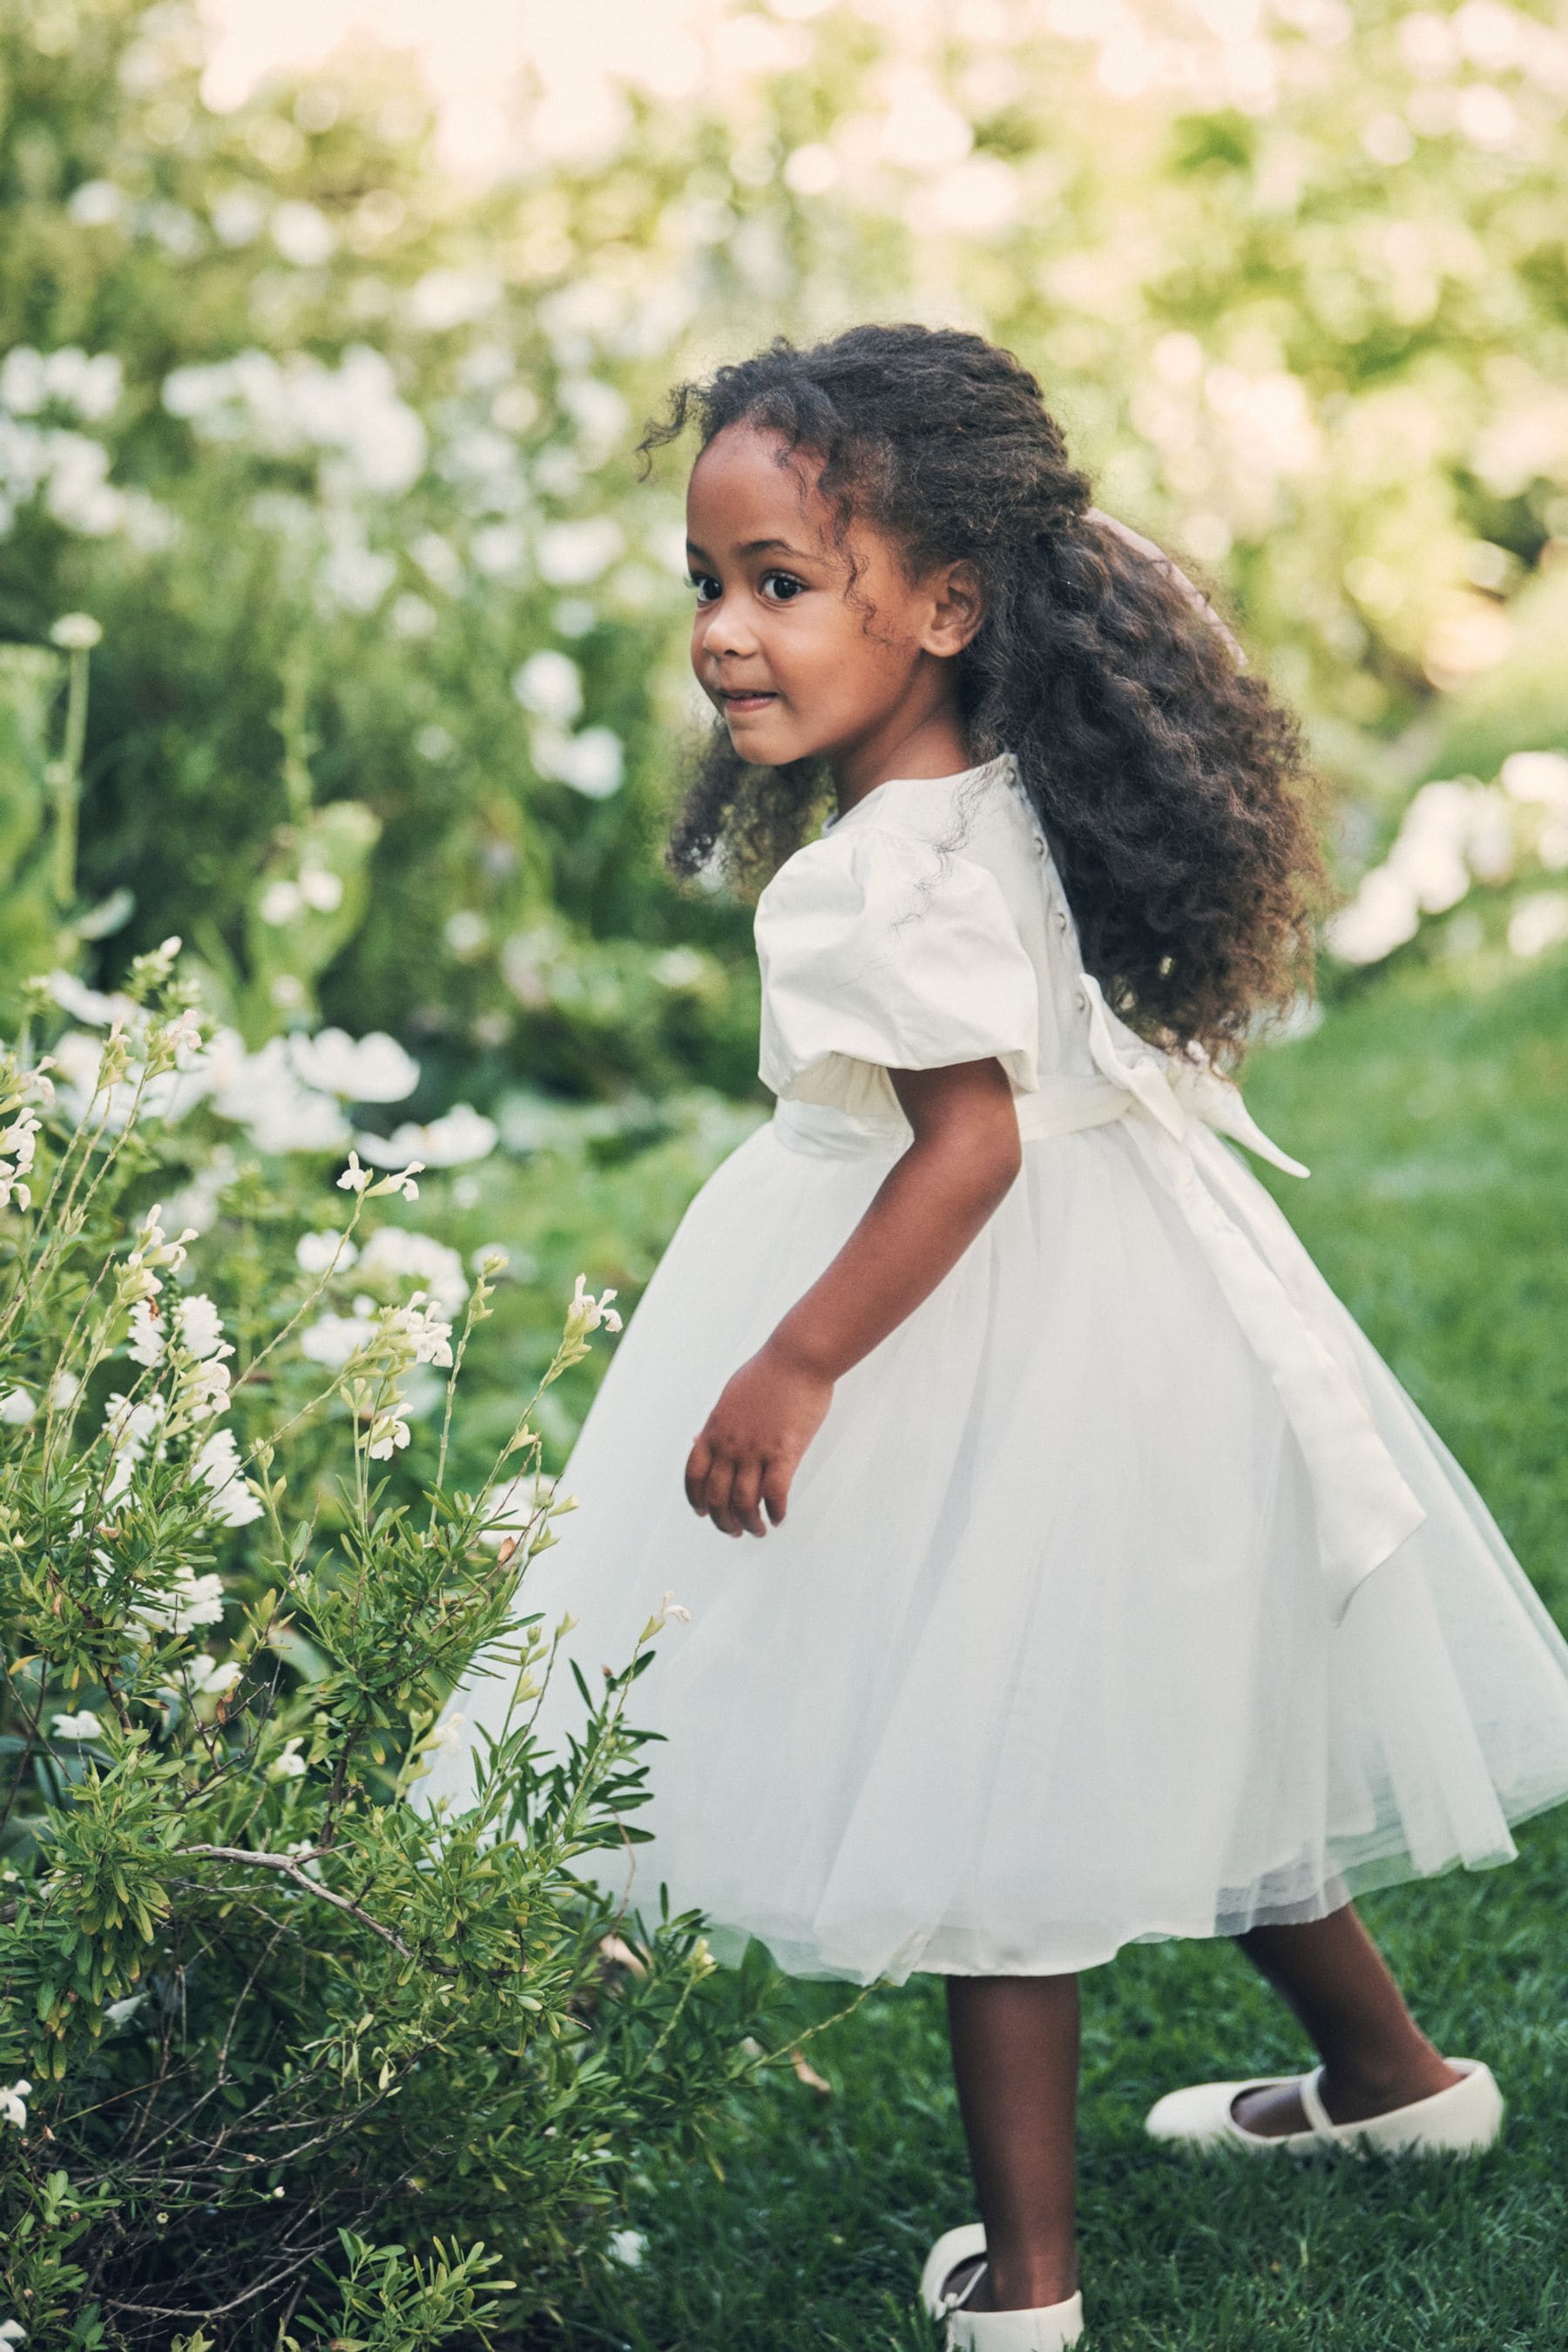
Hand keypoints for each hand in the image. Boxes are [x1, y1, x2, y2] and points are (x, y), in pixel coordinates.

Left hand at [684, 1342, 833, 1537]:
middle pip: (717, 1497)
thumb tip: (699, 1438)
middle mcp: (730, 1444)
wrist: (796, 1358)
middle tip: (735, 1531)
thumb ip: (715, 1424)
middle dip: (723, 1521)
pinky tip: (780, 1518)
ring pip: (744, 1502)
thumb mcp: (729, 1399)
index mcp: (714, 1431)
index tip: (703, 1514)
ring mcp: (755, 1449)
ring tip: (759, 1530)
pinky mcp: (784, 1451)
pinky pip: (775, 1493)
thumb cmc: (766, 1375)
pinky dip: (776, 1512)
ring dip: (750, 1523)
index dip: (696, 1500)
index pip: (694, 1476)